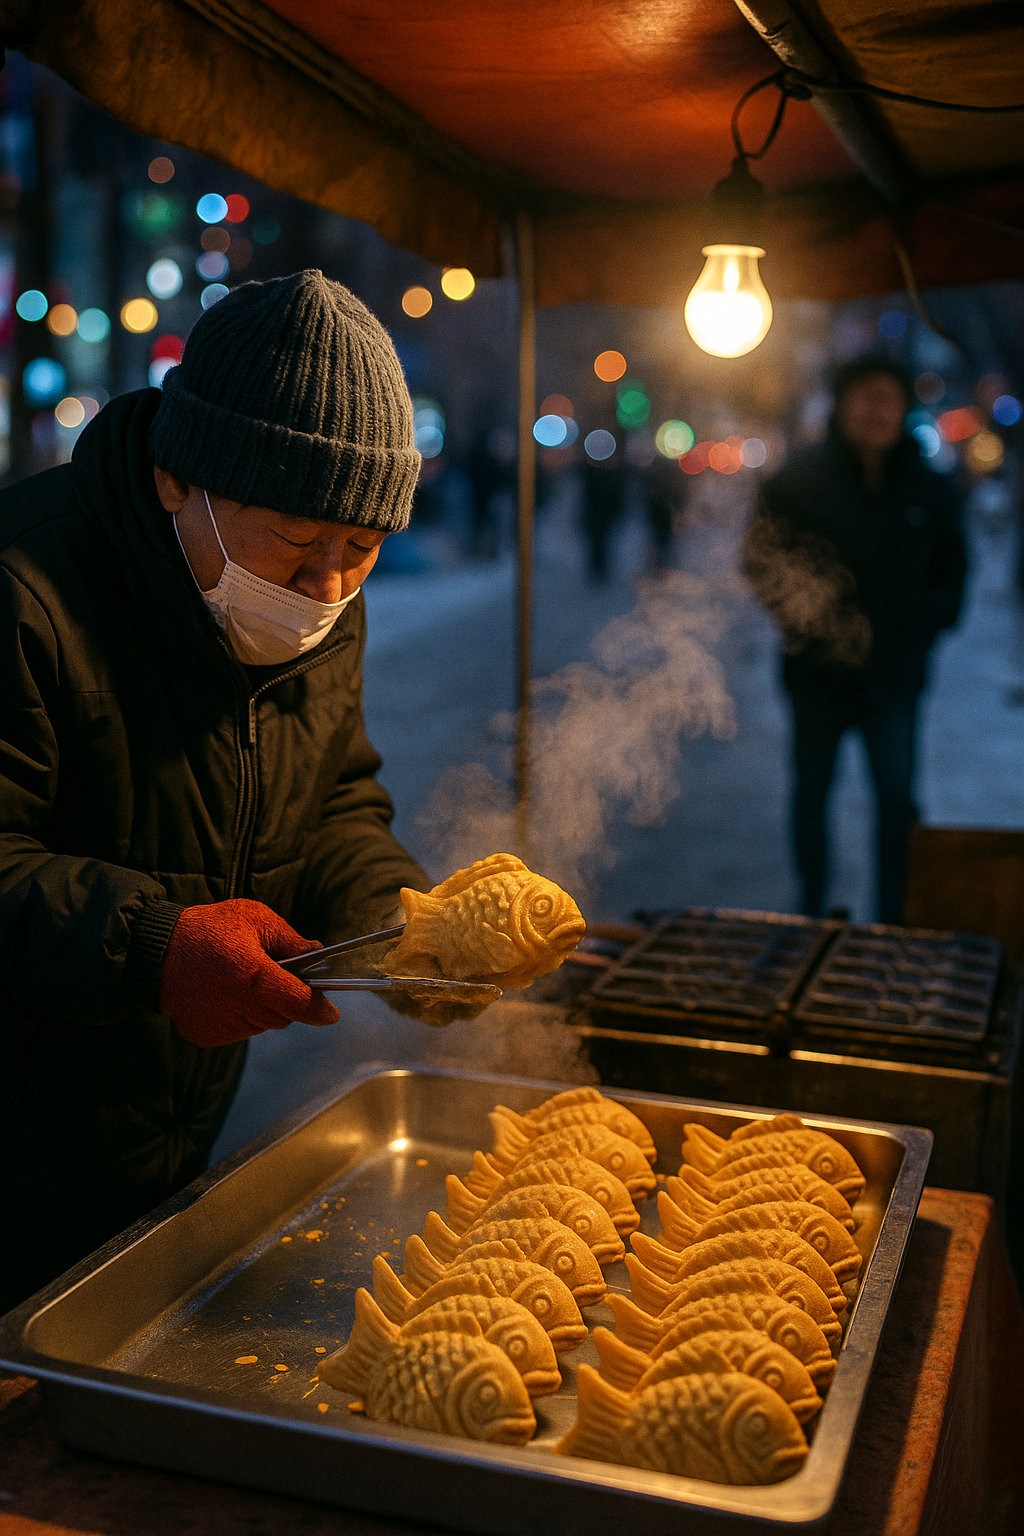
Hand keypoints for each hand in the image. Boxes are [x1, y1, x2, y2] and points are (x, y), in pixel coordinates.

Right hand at [157, 899, 339, 1046]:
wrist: (154, 950)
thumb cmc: (207, 929)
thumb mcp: (254, 919)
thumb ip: (290, 940)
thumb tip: (318, 954)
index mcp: (255, 976)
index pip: (300, 1004)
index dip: (319, 1009)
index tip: (331, 1012)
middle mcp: (239, 1006)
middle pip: (283, 1017)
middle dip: (286, 999)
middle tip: (270, 975)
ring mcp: (221, 1025)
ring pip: (261, 1025)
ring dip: (262, 1008)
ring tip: (240, 981)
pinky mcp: (205, 1036)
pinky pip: (238, 1031)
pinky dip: (239, 1017)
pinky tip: (223, 994)